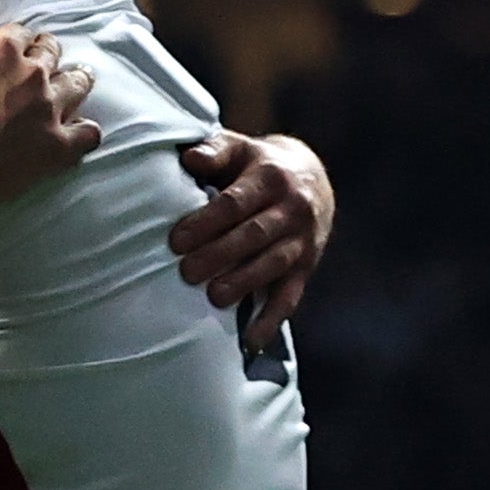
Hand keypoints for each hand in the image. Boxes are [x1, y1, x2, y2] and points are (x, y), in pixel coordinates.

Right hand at [0, 28, 98, 203]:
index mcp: (3, 50)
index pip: (22, 33)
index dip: (18, 42)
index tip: (16, 51)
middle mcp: (32, 74)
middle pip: (52, 53)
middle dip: (46, 56)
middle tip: (40, 67)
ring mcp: (49, 110)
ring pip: (78, 84)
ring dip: (74, 82)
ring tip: (71, 86)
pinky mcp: (56, 147)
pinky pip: (88, 133)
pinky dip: (84, 131)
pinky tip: (76, 131)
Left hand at [172, 129, 336, 353]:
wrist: (313, 177)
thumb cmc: (257, 165)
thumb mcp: (239, 148)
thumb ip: (214, 151)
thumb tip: (189, 158)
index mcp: (271, 177)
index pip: (235, 203)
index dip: (205, 223)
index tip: (176, 241)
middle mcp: (293, 208)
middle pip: (253, 235)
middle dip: (219, 255)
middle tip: (187, 272)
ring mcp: (303, 240)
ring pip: (273, 264)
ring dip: (244, 284)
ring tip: (214, 299)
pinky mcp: (307, 267)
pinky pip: (291, 297)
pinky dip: (271, 321)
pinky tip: (250, 341)